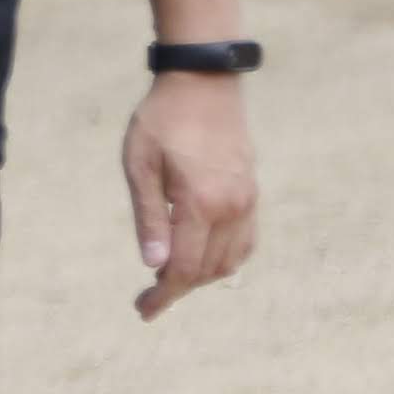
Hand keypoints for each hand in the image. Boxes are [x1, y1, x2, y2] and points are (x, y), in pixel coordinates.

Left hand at [122, 74, 258, 319]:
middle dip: (179, 290)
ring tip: (170, 278)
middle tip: (149, 297)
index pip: (185, 268)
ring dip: (202, 277)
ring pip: (230, 261)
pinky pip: (246, 242)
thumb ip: (149, 218)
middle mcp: (231, 208)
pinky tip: (202, 258)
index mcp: (200, 203)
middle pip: (208, 271)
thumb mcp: (140, 167)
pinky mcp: (252, 192)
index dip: (164, 296)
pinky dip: (225, 259)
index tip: (143, 310)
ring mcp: (247, 200)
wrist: (204, 83)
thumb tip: (154, 265)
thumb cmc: (162, 120)